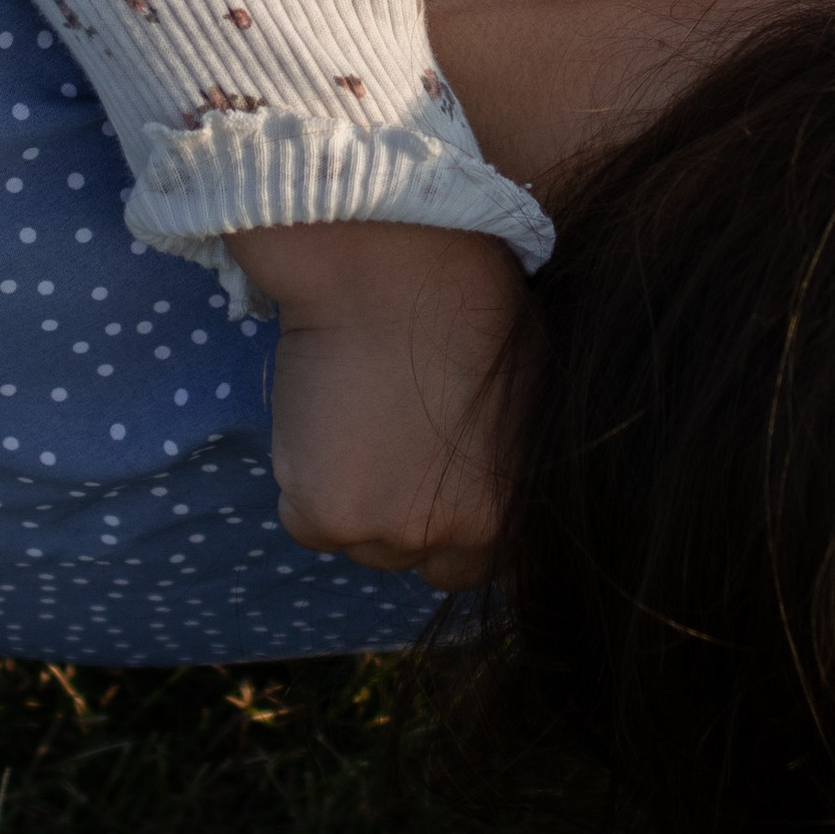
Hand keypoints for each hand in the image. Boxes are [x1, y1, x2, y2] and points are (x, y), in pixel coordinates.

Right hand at [229, 221, 532, 588]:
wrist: (391, 271)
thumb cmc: (470, 305)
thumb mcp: (528, 393)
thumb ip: (510, 456)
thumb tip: (501, 473)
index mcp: (509, 512)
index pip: (489, 562)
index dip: (463, 521)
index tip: (441, 486)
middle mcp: (449, 538)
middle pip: (422, 560)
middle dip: (408, 517)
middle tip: (392, 452)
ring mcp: (380, 533)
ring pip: (360, 539)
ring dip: (355, 497)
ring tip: (356, 422)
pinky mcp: (320, 515)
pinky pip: (306, 520)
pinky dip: (306, 482)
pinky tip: (322, 421)